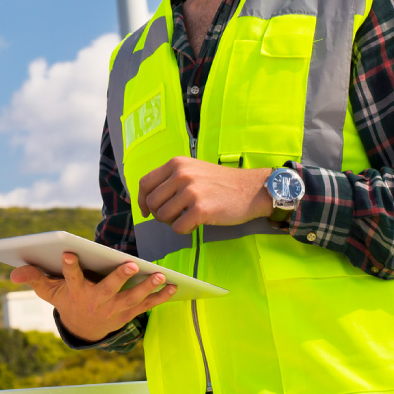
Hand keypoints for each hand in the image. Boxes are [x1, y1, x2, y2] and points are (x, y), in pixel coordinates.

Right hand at [10, 252, 175, 342]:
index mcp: (76, 293)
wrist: (84, 329)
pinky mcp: (129, 313)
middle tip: (130, 264)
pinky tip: (172, 285)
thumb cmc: (66, 300)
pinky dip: (160, 297)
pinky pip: (146, 306)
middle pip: (108, 289)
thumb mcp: (49, 291)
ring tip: (159, 275)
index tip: (69, 253)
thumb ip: (35, 278)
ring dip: (147, 287)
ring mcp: (114, 309)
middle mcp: (96, 302)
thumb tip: (14, 272)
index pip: (71, 279)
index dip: (69, 267)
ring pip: (132, 298)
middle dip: (119, 277)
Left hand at [138, 156, 272, 233]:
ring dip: (172, 223)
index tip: (146, 211)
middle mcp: (181, 174)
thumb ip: (172, 179)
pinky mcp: (201, 209)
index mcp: (176, 164)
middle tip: (175, 216)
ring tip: (187, 218)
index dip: (142, 200)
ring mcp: (191, 191)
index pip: (145, 183)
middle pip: (152, 203)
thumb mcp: (193, 169)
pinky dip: (184, 230)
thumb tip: (149, 200)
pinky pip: (178, 228)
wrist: (252, 189)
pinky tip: (196, 224)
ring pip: (162, 216)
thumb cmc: (222, 183)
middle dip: (160, 214)